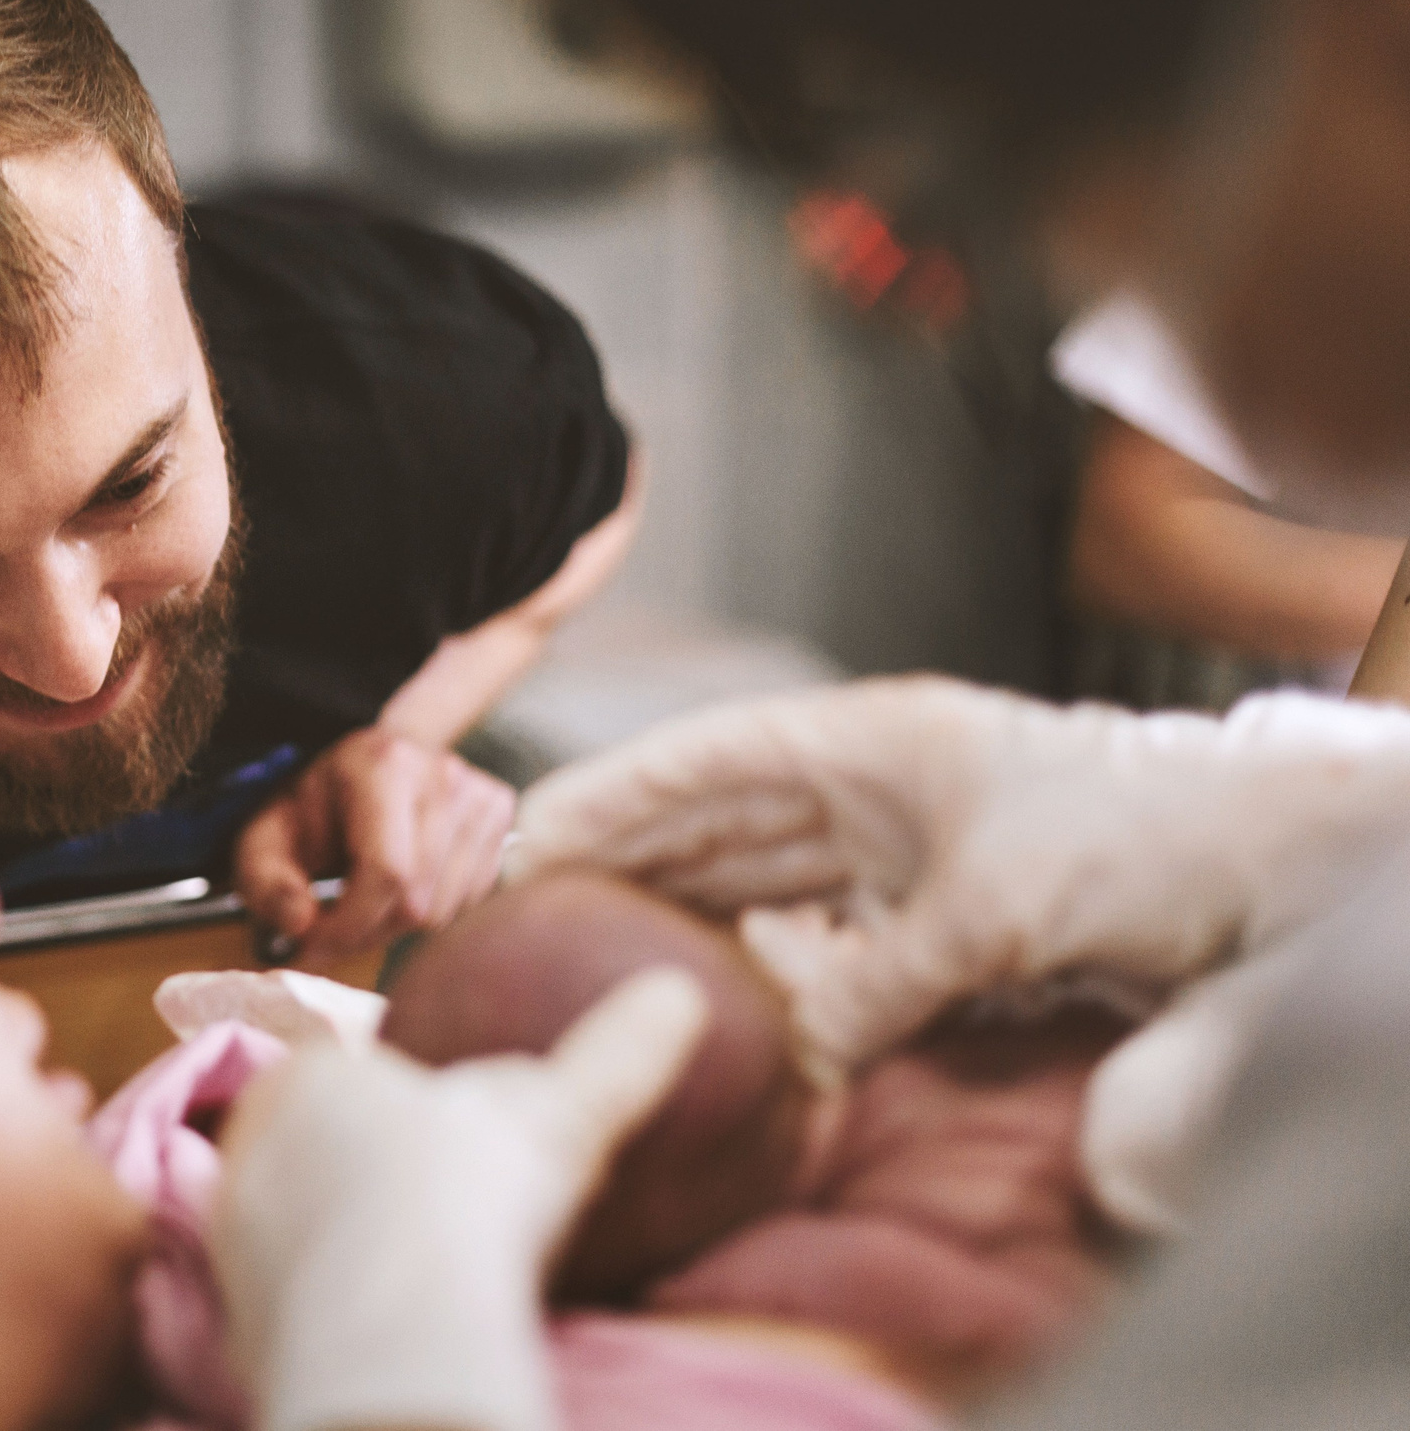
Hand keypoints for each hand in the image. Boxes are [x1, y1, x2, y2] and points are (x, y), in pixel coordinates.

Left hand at [212, 968, 708, 1430]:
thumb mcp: (564, 1110)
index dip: (382, 1101)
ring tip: (408, 1273)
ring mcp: (235, 1236)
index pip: (335, 1072)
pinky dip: (324, 1312)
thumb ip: (617, 1052)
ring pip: (289, 1226)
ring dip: (334, 1242)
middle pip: (303, 1148)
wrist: (405, 1324)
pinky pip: (284, 1305)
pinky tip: (381, 1327)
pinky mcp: (236, 1319)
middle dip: (349, 1169)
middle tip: (426, 1209)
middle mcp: (251, 1145)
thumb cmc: (473, 1191)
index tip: (432, 1137)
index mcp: (311, 1076)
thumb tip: (679, 993)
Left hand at [234, 729, 514, 966]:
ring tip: (363, 903)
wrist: (365, 767)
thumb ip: (267, 882)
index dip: (348, 926)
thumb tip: (299, 924)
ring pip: (445, 910)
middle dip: (366, 931)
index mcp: (384, 765)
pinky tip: (401, 889)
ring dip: (395, 927)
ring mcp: (481, 796)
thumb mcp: (265, 839)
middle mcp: (444, 775)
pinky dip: (428, 912)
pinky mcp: (501, 817)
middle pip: (417, 900)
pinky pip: (469, 902)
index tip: (312, 947)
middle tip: (331, 930)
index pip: (387, 872)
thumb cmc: (315, 809)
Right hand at [509, 675, 1409, 1075]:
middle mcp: (870, 787)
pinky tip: (723, 993)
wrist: (1262, 860)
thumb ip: (875, 979)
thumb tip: (795, 1049)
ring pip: (761, 879)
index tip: (528, 832)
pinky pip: (824, 939)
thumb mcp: (991, 908)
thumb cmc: (1139, 834)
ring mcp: (903, 848)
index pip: (702, 757)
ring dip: (682, 912)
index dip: (607, 792)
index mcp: (866, 740)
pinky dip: (770, 967)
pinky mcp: (937, 911)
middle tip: (527, 907)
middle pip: (715, 820)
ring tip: (595, 950)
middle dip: (622, 856)